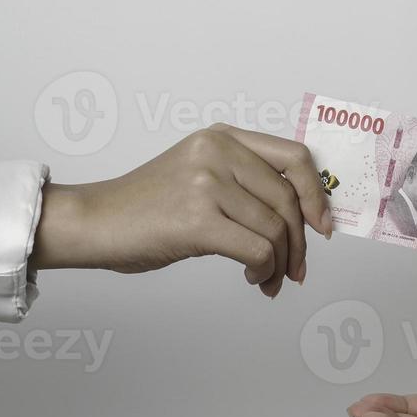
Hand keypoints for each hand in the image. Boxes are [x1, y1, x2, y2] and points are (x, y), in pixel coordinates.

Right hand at [30, 124, 333, 297]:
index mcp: (222, 137)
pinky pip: (257, 249)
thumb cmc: (145, 206)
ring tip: (266, 278)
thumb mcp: (200, 174)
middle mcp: (218, 152)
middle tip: (295, 269)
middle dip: (300, 243)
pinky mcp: (197, 219)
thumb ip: (244, 181)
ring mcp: (207, 183)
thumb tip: (301, 216)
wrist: (94, 222)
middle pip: (289, 200)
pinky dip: (263, 270)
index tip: (322, 225)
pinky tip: (251, 277)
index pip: (295, 157)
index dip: (317, 195)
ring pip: (276, 229)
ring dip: (279, 264)